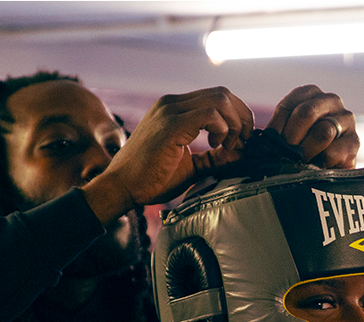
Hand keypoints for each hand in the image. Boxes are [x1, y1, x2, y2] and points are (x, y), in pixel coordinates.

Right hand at [91, 87, 253, 214]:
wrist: (122, 186)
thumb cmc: (151, 180)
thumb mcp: (191, 167)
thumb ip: (214, 159)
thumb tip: (241, 156)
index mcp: (175, 109)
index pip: (217, 97)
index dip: (237, 116)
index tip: (240, 141)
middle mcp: (173, 104)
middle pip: (223, 93)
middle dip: (241, 117)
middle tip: (242, 143)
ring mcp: (170, 110)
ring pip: (220, 99)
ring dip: (233, 123)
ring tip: (228, 146)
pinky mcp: (171, 124)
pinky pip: (209, 114)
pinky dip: (222, 129)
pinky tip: (216, 145)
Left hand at [266, 84, 358, 167]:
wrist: (325, 174)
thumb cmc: (301, 151)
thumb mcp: (286, 137)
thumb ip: (276, 132)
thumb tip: (260, 139)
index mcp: (311, 95)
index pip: (290, 103)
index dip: (278, 125)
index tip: (272, 142)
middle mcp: (331, 101)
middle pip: (307, 113)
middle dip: (292, 137)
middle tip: (286, 153)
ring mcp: (346, 120)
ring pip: (323, 132)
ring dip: (306, 151)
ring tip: (300, 162)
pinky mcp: (354, 142)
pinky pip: (334, 151)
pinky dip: (320, 162)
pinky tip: (315, 167)